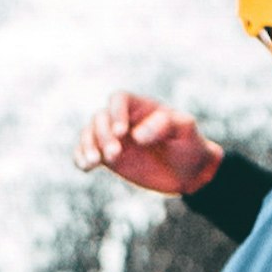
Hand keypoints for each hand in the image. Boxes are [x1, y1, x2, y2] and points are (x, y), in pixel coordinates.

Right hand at [73, 90, 220, 196]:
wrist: (189, 173)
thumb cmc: (190, 145)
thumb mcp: (186, 131)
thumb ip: (166, 125)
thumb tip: (137, 135)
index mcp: (140, 106)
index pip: (118, 99)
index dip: (115, 113)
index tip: (121, 133)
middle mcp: (123, 119)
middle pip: (100, 118)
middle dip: (103, 135)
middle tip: (115, 155)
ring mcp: (113, 138)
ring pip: (89, 134)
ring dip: (88, 146)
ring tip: (94, 163)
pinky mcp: (108, 158)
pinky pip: (86, 152)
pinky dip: (81, 157)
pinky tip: (86, 167)